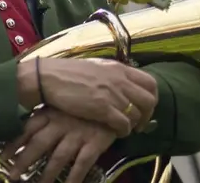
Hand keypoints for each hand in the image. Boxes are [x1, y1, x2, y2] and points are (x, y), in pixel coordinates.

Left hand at [1, 107, 116, 182]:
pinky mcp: (95, 143)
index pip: (28, 129)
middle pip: (39, 145)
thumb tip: (26, 129)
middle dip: (24, 161)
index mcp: (50, 113)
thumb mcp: (61, 105)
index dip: (15, 143)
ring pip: (58, 157)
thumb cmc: (84, 102)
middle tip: (12, 176)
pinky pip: (83, 163)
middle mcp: (61, 124)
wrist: (114, 97)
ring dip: (47, 174)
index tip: (3, 157)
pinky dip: (75, 177)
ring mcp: (78, 134)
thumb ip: (45, 116)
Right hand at [28, 59, 157, 136]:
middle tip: (139, 123)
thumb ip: (112, 75)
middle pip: (149, 100)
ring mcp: (112, 94)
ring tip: (125, 128)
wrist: (48, 78)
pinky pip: (124, 124)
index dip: (152, 98)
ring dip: (134, 124)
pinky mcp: (102, 108)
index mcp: (118, 68)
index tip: (145, 107)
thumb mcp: (95, 67)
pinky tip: (116, 132)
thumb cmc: (67, 73)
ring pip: (137, 114)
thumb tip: (123, 84)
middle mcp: (119, 80)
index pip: (151, 82)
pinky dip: (123, 131)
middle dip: (147, 115)